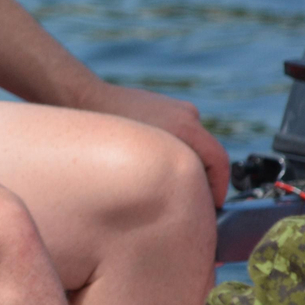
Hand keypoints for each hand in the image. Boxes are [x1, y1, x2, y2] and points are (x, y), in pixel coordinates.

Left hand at [79, 82, 229, 206]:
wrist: (85, 98)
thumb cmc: (108, 131)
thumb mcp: (143, 160)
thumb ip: (171, 174)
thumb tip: (188, 196)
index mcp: (187, 125)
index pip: (219, 159)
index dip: (220, 186)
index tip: (213, 206)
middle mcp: (186, 114)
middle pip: (207, 152)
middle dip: (202, 177)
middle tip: (192, 200)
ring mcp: (175, 107)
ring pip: (191, 144)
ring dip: (186, 163)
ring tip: (169, 182)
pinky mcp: (161, 106)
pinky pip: (176, 133)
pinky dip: (173, 149)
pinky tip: (153, 163)